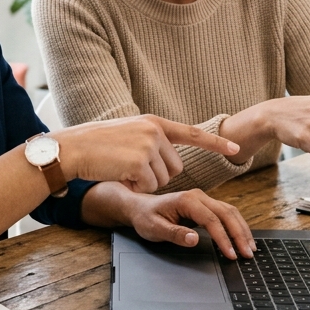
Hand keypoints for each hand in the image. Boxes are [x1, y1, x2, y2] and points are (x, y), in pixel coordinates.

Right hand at [53, 115, 238, 193]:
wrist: (74, 148)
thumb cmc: (96, 144)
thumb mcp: (128, 133)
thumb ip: (150, 140)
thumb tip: (169, 158)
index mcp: (154, 123)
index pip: (192, 133)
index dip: (215, 144)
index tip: (236, 150)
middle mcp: (155, 131)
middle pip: (175, 167)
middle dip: (157, 175)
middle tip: (131, 167)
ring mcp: (148, 145)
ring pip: (162, 179)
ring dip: (144, 182)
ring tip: (122, 168)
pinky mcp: (139, 162)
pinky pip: (149, 186)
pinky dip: (135, 187)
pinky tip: (119, 175)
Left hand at [125, 188, 255, 259]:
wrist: (140, 207)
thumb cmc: (146, 218)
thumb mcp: (154, 229)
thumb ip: (174, 234)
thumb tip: (194, 239)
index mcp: (187, 201)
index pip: (212, 220)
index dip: (223, 238)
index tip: (230, 254)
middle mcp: (199, 196)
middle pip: (227, 213)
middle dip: (239, 234)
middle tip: (247, 254)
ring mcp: (204, 199)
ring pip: (230, 212)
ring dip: (242, 230)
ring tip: (250, 248)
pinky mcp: (206, 206)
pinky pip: (226, 214)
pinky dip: (237, 226)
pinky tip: (242, 238)